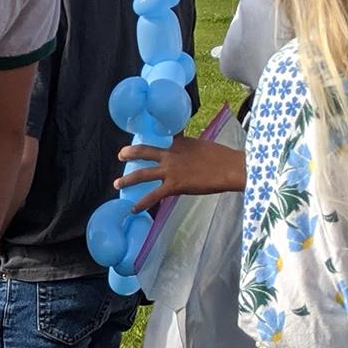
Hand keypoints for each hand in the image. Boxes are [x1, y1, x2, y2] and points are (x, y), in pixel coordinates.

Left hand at [114, 135, 245, 213]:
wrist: (231, 168)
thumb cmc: (224, 158)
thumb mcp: (203, 146)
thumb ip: (191, 149)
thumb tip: (191, 154)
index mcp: (179, 142)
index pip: (162, 137)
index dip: (153, 138)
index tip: (142, 138)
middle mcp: (171, 154)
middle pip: (144, 151)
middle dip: (130, 153)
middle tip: (120, 155)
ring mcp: (170, 170)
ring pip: (142, 174)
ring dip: (127, 179)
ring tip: (117, 184)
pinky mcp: (174, 185)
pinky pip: (153, 196)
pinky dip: (142, 203)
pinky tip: (133, 209)